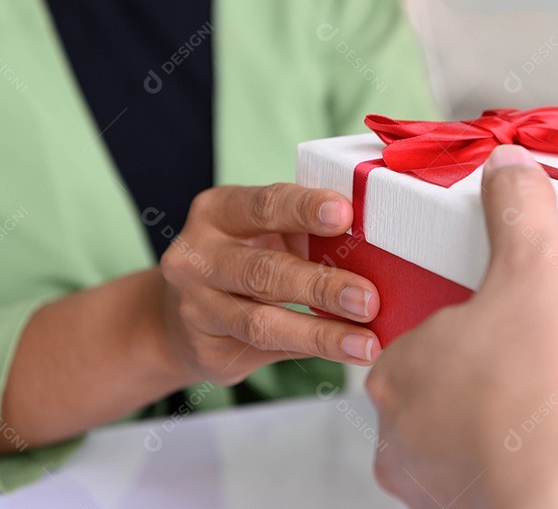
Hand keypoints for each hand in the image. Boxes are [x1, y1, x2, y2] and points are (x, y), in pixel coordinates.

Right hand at [158, 184, 382, 386]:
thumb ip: (306, 234)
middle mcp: (198, 257)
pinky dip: (312, 351)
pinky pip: (267, 351)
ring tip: (366, 343)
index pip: (264, 205)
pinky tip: (347, 352)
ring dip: (321, 333)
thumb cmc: (246, 258)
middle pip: (264, 270)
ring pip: (262, 322)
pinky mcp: (207, 350)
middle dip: (321, 285)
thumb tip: (377, 248)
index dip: (305, 208)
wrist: (180, 314)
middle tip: (368, 299)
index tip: (346, 214)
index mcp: (218, 212)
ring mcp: (197, 307)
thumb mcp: (265, 232)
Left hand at [368, 145, 557, 508]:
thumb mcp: (539, 271)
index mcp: (404, 374)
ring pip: (531, 428)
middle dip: (552, 353)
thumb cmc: (546, 401)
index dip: (489, 307)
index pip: (434, 325)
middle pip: (487, 377)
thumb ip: (520, 213)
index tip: (524, 300)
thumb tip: (507, 171)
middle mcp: (418, 438)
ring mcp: (460, 484)